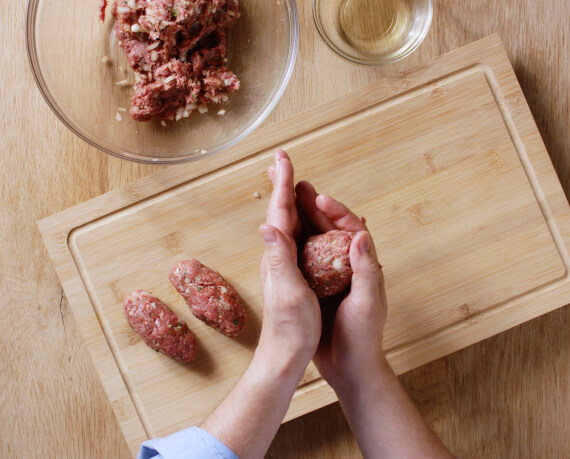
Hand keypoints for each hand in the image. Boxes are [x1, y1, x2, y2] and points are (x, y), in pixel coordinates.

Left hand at [256, 151, 320, 371]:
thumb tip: (267, 226)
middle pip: (281, 211)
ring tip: (288, 181)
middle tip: (280, 160)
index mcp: (279, 255)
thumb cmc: (291, 328)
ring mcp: (283, 264)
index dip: (283, 183)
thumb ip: (278, 259)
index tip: (283, 158)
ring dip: (288, 198)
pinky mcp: (292, 273)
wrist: (285, 355)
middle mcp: (278, 255)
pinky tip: (300, 220)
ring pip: (287, 222)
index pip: (280, 211)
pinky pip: (295, 238)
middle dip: (282, 183)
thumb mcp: (287, 293)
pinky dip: (298, 220)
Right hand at [295, 181, 387, 388]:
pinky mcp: (316, 285)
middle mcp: (346, 264)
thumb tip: (361, 234)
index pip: (350, 227)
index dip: (335, 210)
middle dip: (313, 204)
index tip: (319, 196)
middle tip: (296, 183)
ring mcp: (330, 274)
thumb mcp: (367, 303)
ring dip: (302, 217)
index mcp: (364, 264)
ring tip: (286, 198)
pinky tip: (280, 233)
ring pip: (314, 238)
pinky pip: (303, 256)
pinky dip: (293, 241)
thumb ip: (366, 270)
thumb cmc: (364, 336)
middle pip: (329, 227)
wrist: (350, 366)